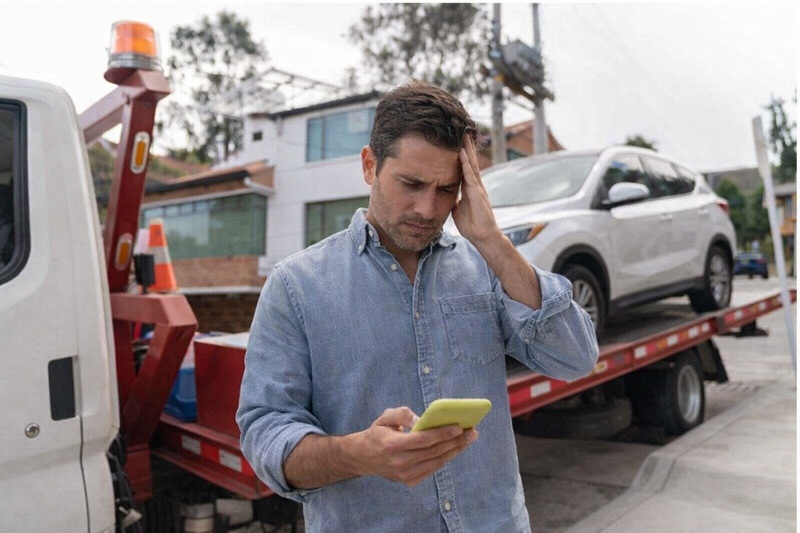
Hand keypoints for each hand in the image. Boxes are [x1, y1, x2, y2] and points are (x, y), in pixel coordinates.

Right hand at [354, 407, 477, 486]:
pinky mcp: (409, 481)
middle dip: (455, 441)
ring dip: (454, 450)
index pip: (422, 440)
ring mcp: (404, 475)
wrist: (364, 457)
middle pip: (433, 451)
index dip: (442, 433)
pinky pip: (432, 468)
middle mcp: (399, 463)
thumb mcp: (385, 417)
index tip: (459, 426)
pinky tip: (455, 448)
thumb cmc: (379, 432)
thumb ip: (403, 415)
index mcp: (392, 445)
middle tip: (472, 432)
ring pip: (436, 462)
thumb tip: (423, 421)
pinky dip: (445, 458)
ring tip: (468, 439)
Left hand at [452, 134, 501, 244]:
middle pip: (470, 160)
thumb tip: (445, 195)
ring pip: (471, 164)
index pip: (465, 166)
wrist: (483, 237)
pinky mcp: (477, 194)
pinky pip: (470, 176)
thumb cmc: (472, 225)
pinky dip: (465, 164)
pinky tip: (461, 153)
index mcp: (471, 187)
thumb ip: (454, 200)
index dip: (462, 153)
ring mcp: (478, 188)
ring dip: (467, 149)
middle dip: (466, 145)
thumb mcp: (458, 209)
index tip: (458, 139)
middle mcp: (475, 184)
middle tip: (462, 128)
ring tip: (463, 134)